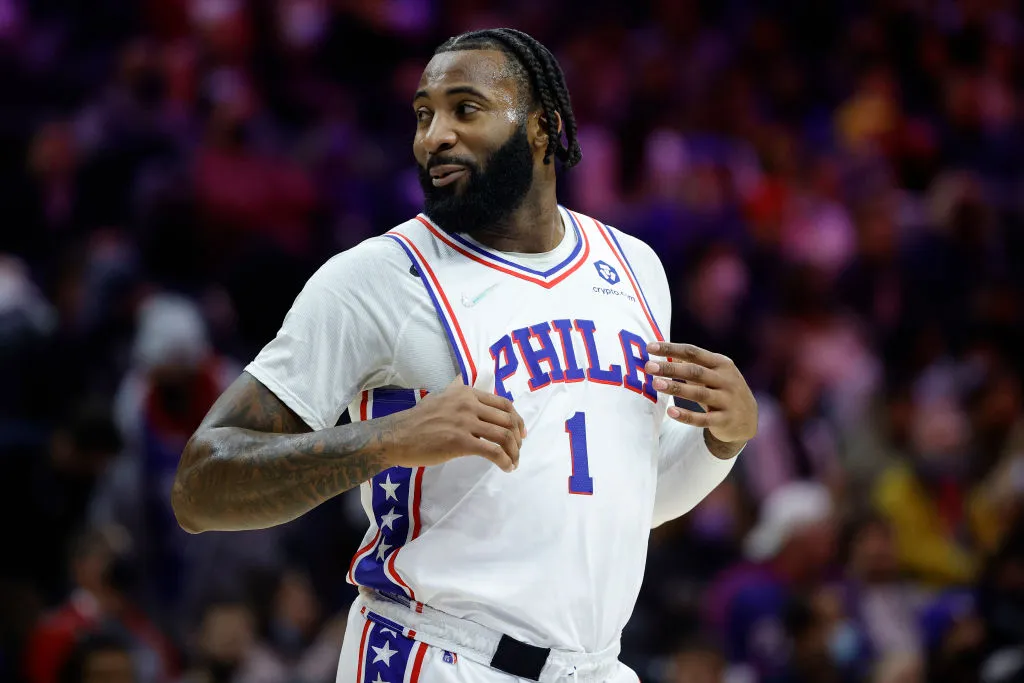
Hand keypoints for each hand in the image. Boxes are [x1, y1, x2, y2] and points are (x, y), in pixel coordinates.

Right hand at [386, 379, 525, 471]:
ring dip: (514, 451)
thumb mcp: (440, 397)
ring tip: (513, 462)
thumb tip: (464, 381)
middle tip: (518, 450)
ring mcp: (465, 422)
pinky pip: (493, 451)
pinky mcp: (461, 442)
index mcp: (466, 392)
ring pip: (504, 436)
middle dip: (518, 437)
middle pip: (507, 419)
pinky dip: (505, 461)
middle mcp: (468, 403)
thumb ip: (456, 391)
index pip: (503, 404)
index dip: (517, 419)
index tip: (521, 433)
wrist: (396, 436)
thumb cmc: (417, 420)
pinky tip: (506, 468)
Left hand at [645, 342, 757, 443]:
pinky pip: (703, 419)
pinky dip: (687, 416)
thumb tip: (662, 351)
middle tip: (649, 366)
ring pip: (699, 393)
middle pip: (695, 371)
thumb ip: (691, 363)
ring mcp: (727, 400)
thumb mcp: (713, 373)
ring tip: (656, 384)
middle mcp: (726, 380)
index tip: (650, 347)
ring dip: (677, 388)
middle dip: (671, 368)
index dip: (671, 349)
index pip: (693, 352)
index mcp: (721, 364)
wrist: (748, 419)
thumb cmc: (722, 390)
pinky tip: (671, 412)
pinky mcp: (725, 420)